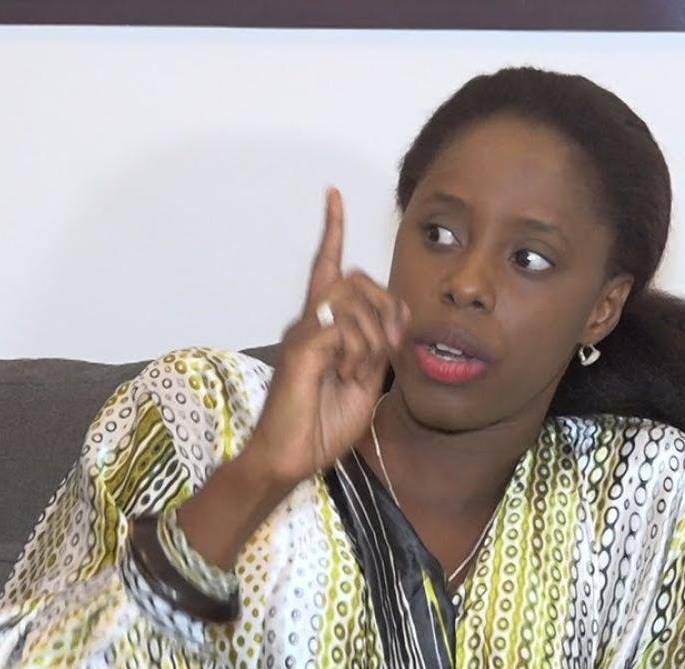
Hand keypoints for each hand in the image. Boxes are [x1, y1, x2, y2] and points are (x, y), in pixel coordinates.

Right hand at [243, 187, 410, 486]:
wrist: (291, 458)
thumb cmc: (322, 423)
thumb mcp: (366, 381)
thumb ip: (378, 347)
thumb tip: (393, 321)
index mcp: (323, 326)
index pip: (329, 266)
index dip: (332, 228)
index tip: (333, 194)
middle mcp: (309, 321)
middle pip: (356, 279)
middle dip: (384, 308)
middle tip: (388, 348)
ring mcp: (303, 332)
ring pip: (354, 302)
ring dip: (371, 338)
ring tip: (358, 372)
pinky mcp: (302, 348)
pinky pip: (345, 329)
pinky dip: (358, 353)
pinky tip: (346, 375)